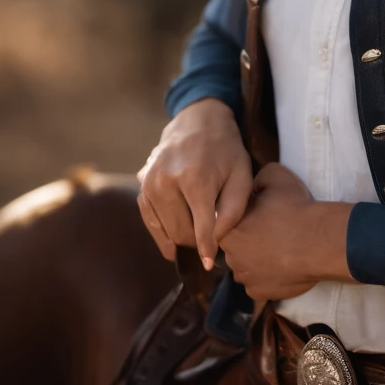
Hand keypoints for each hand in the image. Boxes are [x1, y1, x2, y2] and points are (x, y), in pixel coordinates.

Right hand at [137, 98, 251, 269]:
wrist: (198, 120)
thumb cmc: (226, 149)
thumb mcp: (242, 174)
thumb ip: (233, 211)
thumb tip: (215, 242)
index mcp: (196, 178)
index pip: (200, 228)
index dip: (207, 250)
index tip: (210, 265)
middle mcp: (167, 181)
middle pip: (181, 232)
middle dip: (197, 242)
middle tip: (211, 240)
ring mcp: (150, 182)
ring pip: (166, 230)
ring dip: (181, 238)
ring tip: (197, 235)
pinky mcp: (142, 184)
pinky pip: (150, 221)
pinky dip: (162, 234)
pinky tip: (173, 242)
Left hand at [219, 162, 352, 300]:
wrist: (319, 241)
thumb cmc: (295, 208)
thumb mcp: (275, 176)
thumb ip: (257, 179)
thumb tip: (254, 187)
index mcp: (229, 229)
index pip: (225, 223)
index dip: (243, 217)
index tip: (259, 214)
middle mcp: (231, 256)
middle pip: (234, 246)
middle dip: (247, 239)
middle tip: (270, 230)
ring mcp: (245, 277)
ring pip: (245, 266)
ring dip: (256, 258)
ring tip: (278, 248)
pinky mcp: (260, 293)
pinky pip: (258, 283)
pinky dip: (267, 275)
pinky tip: (282, 263)